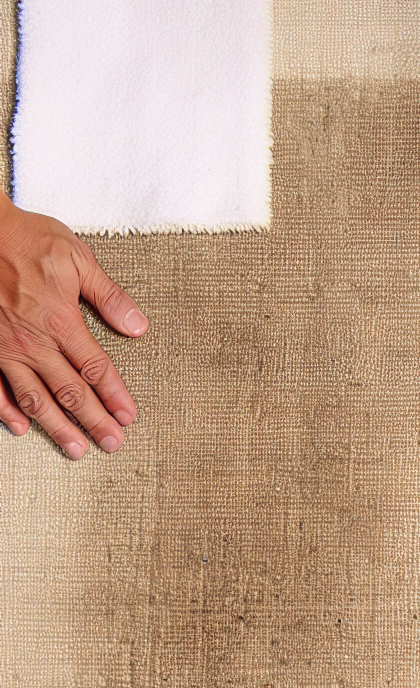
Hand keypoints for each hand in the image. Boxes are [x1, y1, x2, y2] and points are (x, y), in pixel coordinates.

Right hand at [0, 198, 147, 458]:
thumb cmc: (24, 239)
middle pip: (70, 391)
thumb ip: (109, 297)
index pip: (96, 369)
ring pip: (34, 397)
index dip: (115, 396)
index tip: (129, 417)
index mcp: (61, 321)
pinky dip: (7, 410)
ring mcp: (3, 348)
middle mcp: (32, 341)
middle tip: (112, 444)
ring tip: (76, 449)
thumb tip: (138, 326)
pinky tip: (22, 428)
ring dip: (57, 425)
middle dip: (94, 421)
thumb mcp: (77, 259)